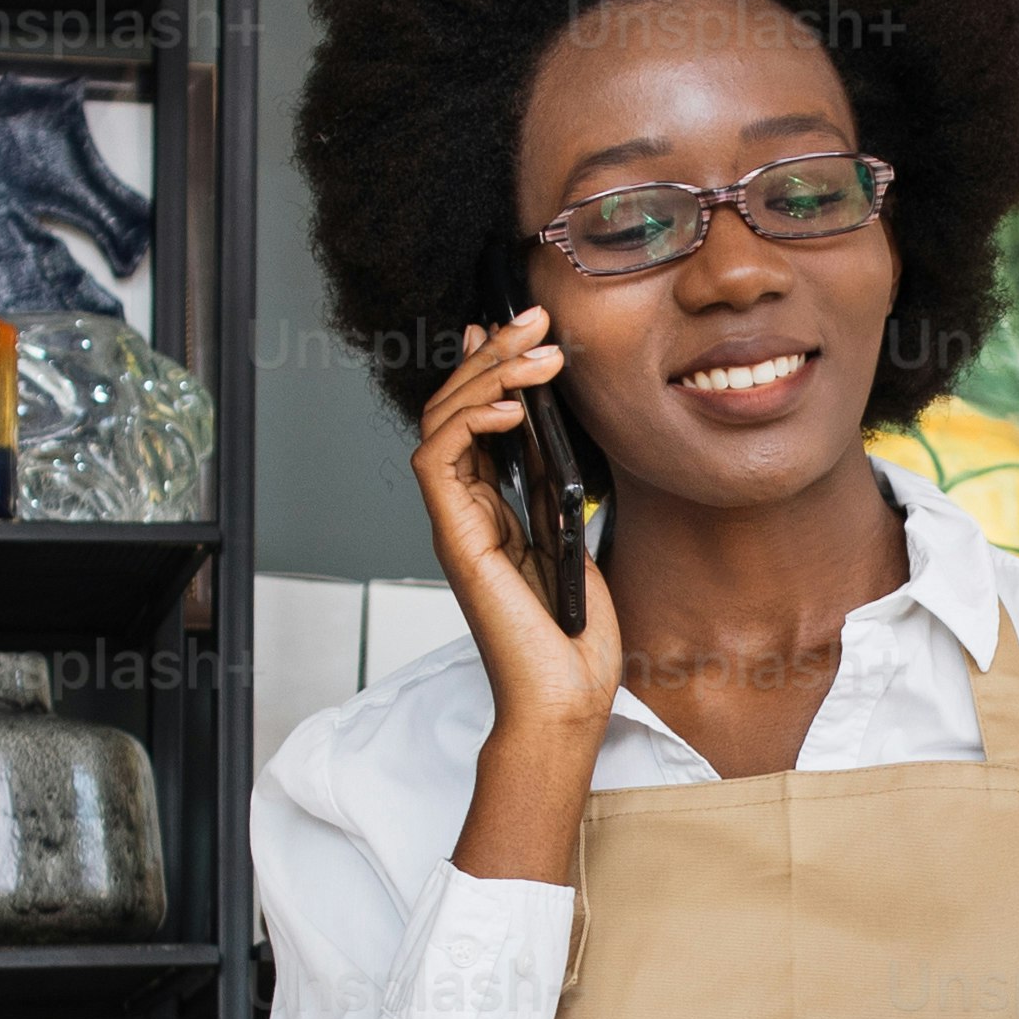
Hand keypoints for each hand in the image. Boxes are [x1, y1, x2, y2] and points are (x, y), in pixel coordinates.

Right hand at [415, 311, 617, 877]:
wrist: (566, 698)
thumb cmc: (575, 637)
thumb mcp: (579, 539)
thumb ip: (560, 490)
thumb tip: (563, 434)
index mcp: (491, 508)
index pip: (472, 418)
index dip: (488, 366)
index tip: (520, 327)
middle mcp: (464, 510)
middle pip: (453, 407)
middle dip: (493, 355)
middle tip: (534, 319)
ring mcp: (455, 524)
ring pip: (439, 421)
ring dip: (484, 377)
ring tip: (533, 353)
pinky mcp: (456, 541)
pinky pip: (438, 462)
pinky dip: (469, 424)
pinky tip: (511, 409)